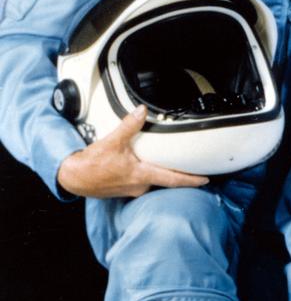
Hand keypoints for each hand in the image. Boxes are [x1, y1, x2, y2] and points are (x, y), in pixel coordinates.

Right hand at [56, 106, 209, 198]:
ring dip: (161, 173)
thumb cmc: (91, 164)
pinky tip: (145, 166)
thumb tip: (141, 110)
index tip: (206, 179)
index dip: (191, 180)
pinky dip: (147, 174)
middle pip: (165, 181)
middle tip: (195, 169)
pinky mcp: (123, 189)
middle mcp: (139, 186)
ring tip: (171, 164)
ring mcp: (131, 190)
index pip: (173, 179)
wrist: (73, 178)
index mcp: (141, 175)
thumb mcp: (112, 142)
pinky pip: (141, 182)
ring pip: (153, 181)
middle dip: (179, 175)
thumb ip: (129, 126)